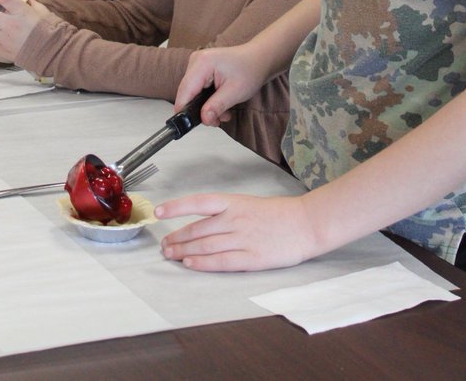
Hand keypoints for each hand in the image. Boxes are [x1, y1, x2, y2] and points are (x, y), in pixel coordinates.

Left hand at [156, 192, 313, 271]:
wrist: (306, 223)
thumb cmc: (280, 214)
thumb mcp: (249, 204)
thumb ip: (226, 213)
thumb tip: (202, 223)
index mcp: (234, 202)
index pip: (198, 202)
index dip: (176, 207)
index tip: (159, 212)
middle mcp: (235, 219)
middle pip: (197, 229)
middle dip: (177, 237)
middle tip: (164, 244)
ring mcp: (243, 238)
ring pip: (205, 245)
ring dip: (185, 250)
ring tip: (171, 255)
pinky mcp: (252, 258)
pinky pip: (221, 261)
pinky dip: (203, 262)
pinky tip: (190, 263)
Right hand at [177, 44, 271, 126]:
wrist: (259, 59)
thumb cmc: (251, 70)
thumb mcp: (235, 92)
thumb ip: (216, 106)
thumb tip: (203, 119)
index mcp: (202, 63)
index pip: (185, 91)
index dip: (184, 110)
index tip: (189, 125)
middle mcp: (196, 61)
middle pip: (187, 93)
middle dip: (201, 110)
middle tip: (216, 119)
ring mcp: (197, 64)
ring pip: (192, 93)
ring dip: (206, 106)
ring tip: (223, 111)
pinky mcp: (200, 69)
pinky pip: (197, 89)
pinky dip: (207, 99)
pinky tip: (220, 103)